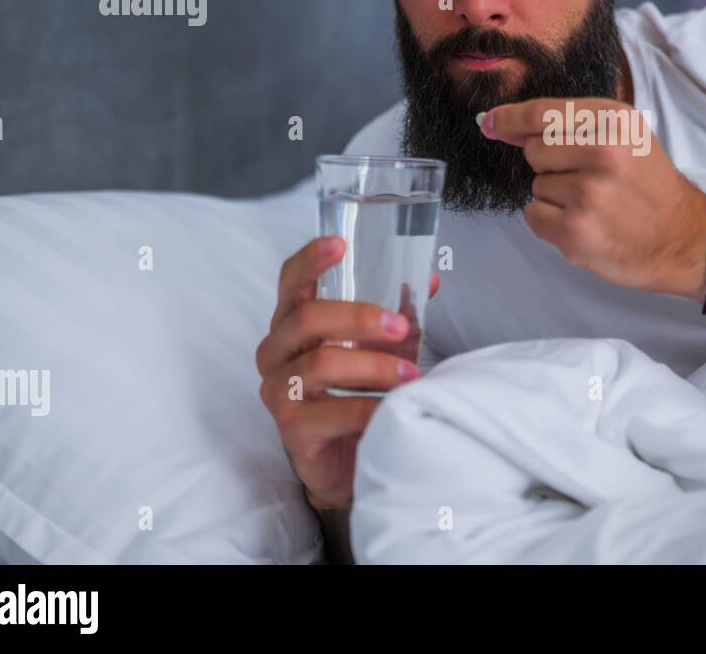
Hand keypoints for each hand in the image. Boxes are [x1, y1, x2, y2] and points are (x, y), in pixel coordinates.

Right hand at [255, 236, 439, 511]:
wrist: (349, 462)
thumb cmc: (360, 393)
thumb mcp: (383, 347)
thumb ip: (400, 313)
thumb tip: (429, 278)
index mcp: (293, 324)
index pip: (291, 282)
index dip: (311, 260)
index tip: (340, 243)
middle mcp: (277, 352)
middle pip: (308, 318)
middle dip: (359, 317)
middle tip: (401, 327)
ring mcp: (279, 391)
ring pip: (323, 363)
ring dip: (375, 367)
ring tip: (411, 376)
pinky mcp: (292, 429)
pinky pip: (334, 412)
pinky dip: (371, 408)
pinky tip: (394, 408)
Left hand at [479, 97, 705, 297]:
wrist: (683, 238)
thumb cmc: (649, 185)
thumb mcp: (626, 136)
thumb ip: (572, 125)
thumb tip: (502, 125)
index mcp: (615, 122)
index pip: (544, 113)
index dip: (510, 118)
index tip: (490, 122)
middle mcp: (603, 153)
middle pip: (534, 150)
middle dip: (550, 165)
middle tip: (587, 179)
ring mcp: (588, 195)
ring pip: (536, 185)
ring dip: (555, 197)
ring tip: (593, 204)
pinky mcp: (576, 232)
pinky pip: (534, 216)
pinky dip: (551, 223)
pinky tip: (584, 224)